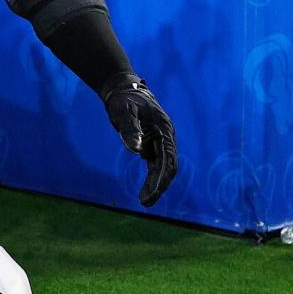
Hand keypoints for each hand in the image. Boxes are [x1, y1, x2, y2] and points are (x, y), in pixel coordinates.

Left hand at [101, 73, 177, 206]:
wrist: (124, 91)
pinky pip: (155, 165)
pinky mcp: (153, 145)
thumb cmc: (124, 100)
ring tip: (144, 201)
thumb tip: (137, 150)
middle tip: (146, 202)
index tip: (151, 193)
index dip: (161, 177)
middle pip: (168, 166)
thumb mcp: (124, 112)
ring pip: (162, 168)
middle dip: (159, 185)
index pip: (168, 158)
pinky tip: (144, 192)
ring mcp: (160, 142)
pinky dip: (152, 178)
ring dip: (155, 184)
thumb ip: (130, 129)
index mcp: (164, 129)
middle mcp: (166, 137)